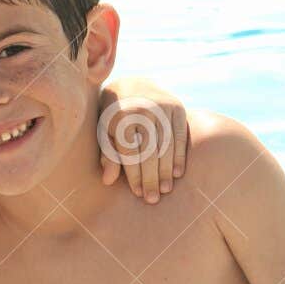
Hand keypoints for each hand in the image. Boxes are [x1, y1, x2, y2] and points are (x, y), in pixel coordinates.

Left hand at [97, 76, 190, 203]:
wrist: (132, 84)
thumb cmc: (113, 114)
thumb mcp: (104, 131)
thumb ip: (107, 154)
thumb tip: (107, 180)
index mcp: (122, 115)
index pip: (130, 152)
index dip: (134, 175)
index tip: (138, 193)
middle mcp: (143, 110)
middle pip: (149, 151)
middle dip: (151, 178)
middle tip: (153, 199)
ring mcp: (163, 107)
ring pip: (166, 145)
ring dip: (166, 170)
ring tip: (165, 190)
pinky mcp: (177, 107)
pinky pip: (180, 135)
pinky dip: (179, 155)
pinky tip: (177, 173)